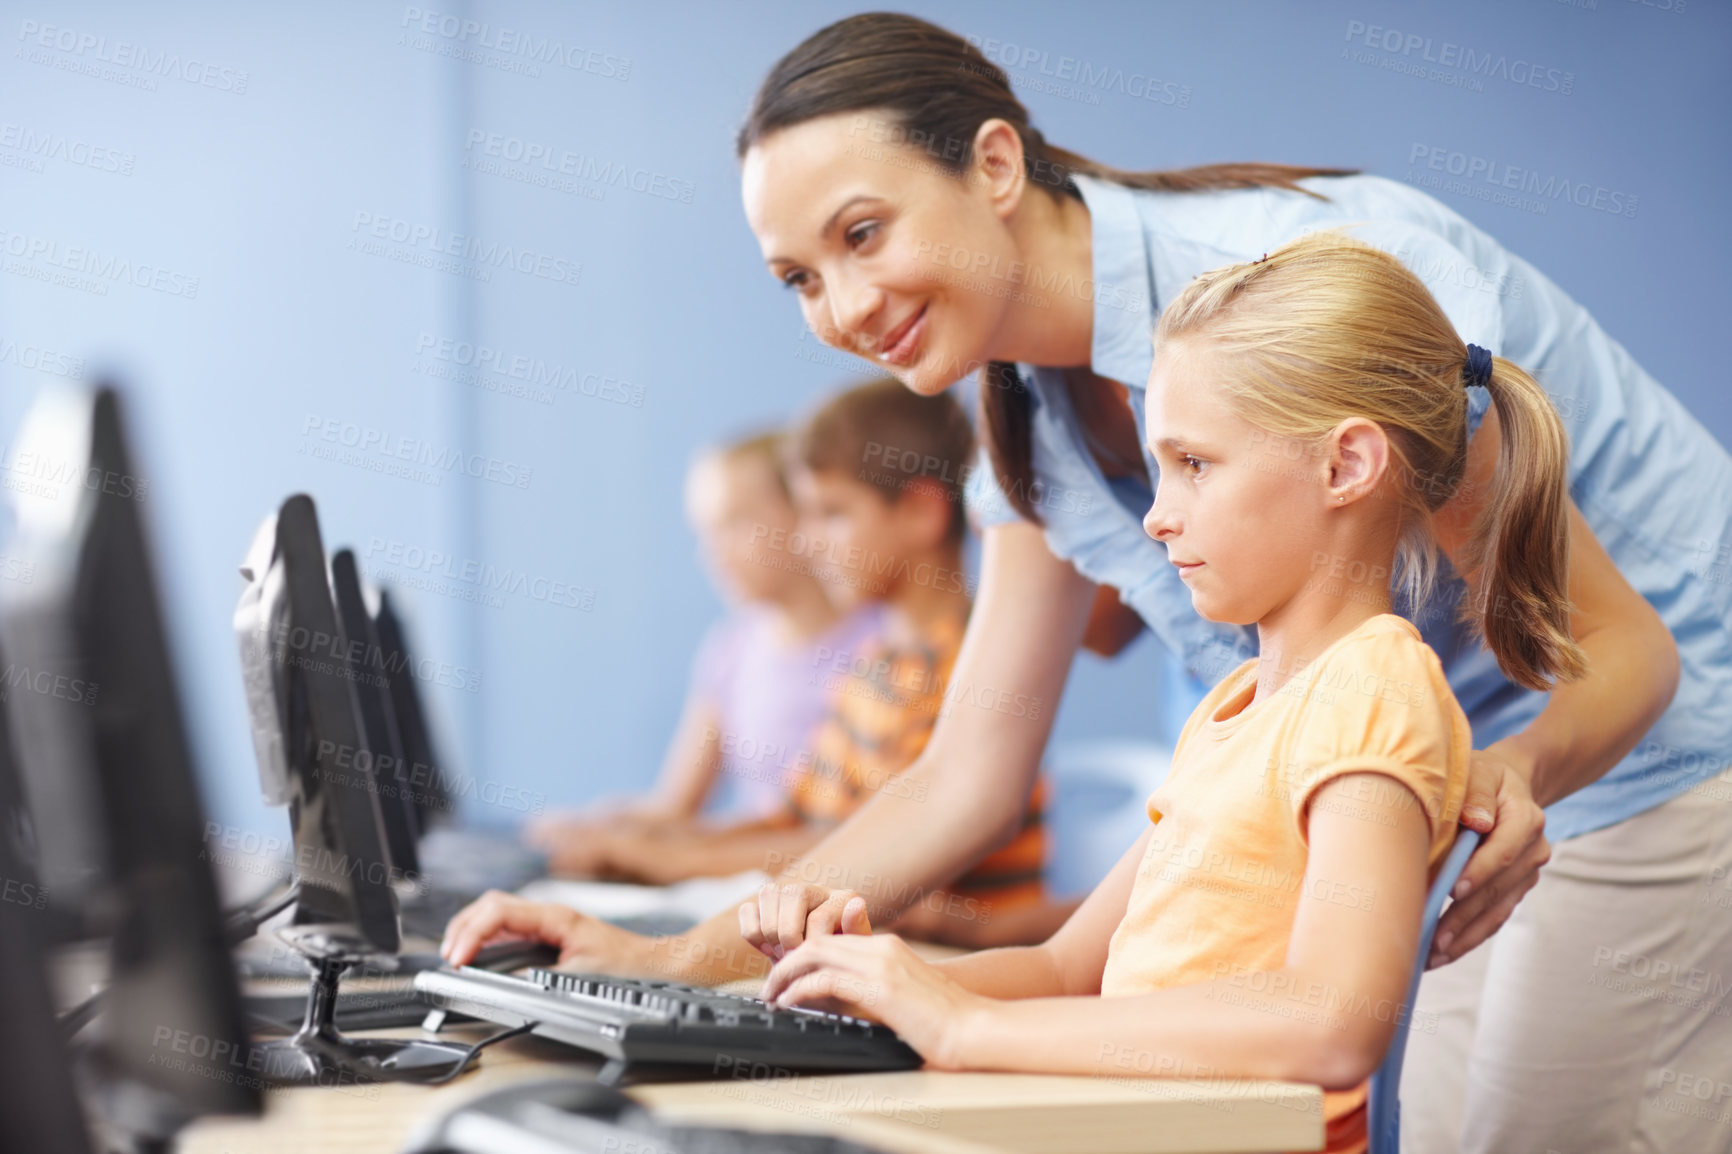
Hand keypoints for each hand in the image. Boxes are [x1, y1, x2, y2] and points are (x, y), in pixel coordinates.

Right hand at [438, 891, 654, 973]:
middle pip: (491, 905)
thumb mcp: (583, 976)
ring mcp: (548, 924)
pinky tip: (478, 955)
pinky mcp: (548, 936)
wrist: (656, 966)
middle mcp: (549, 915)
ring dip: (471, 931)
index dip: (472, 933)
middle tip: (448, 957)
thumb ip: (542, 979)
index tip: (458, 959)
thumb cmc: (629, 967)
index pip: (499, 911)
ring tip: (455, 956)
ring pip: (497, 914)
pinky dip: (486, 939)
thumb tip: (506, 982)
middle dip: (463, 927)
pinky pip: (508, 929)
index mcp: (556, 917)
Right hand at [738, 883, 872, 960]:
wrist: (827, 973)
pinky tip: (769, 949)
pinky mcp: (765, 906)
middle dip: (789, 935)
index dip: (812, 947)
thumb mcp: (856, 954)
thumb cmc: (844, 964)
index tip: (812, 966)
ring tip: (783, 955)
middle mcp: (814, 889)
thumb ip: (856, 930)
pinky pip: (747, 910)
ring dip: (771, 933)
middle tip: (794, 959)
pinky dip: (753, 933)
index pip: (820, 916)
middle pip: (792, 894)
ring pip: (767, 894)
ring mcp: (787, 894)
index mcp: (842, 898)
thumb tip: (856, 905)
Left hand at [762, 933, 988, 1067]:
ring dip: (785, 974)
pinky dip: (800, 989)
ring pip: (815, 954)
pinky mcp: (880, 987)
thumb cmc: (943, 1023)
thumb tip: (826, 1002)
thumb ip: (865, 992)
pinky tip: (789, 1004)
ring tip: (770, 996)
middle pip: (817, 941)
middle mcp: (882, 948)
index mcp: (888, 948)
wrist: (974, 1029)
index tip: (784, 979)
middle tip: (767, 988)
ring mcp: (882, 965)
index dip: (802, 957)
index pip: (832, 940)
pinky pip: (826, 979)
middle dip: (785, 963)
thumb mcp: (898, 999)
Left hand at [1430, 742, 1551, 967]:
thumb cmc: (1481, 777)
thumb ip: (1476, 792)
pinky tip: (1442, 953)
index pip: (1504, 849)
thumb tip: (1477, 821)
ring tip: (1432, 956)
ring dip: (1465, 936)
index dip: (1480, 871)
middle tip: (1434, 938)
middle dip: (1465, 916)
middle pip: (1499, 889)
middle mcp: (1533, 849)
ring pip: (1497, 911)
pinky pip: (1494, 917)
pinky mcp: (1515, 889)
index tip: (1454, 890)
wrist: (1505, 785)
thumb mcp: (1478, 771)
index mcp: (1525, 818)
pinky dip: (1469, 936)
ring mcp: (1526, 874)